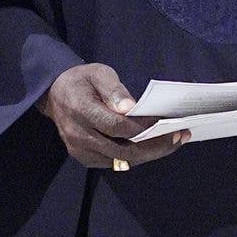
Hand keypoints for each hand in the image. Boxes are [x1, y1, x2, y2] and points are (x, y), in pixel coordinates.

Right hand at [40, 63, 186, 169]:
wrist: (56, 94)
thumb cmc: (82, 80)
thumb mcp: (99, 73)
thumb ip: (114, 89)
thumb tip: (131, 107)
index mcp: (81, 110)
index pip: (117, 126)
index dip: (143, 128)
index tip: (166, 123)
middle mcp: (79, 135)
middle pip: (122, 149)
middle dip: (154, 146)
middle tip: (180, 136)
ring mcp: (80, 149)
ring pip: (120, 160)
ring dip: (149, 154)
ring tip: (173, 142)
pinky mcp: (84, 157)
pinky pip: (114, 162)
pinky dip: (136, 157)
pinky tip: (153, 147)